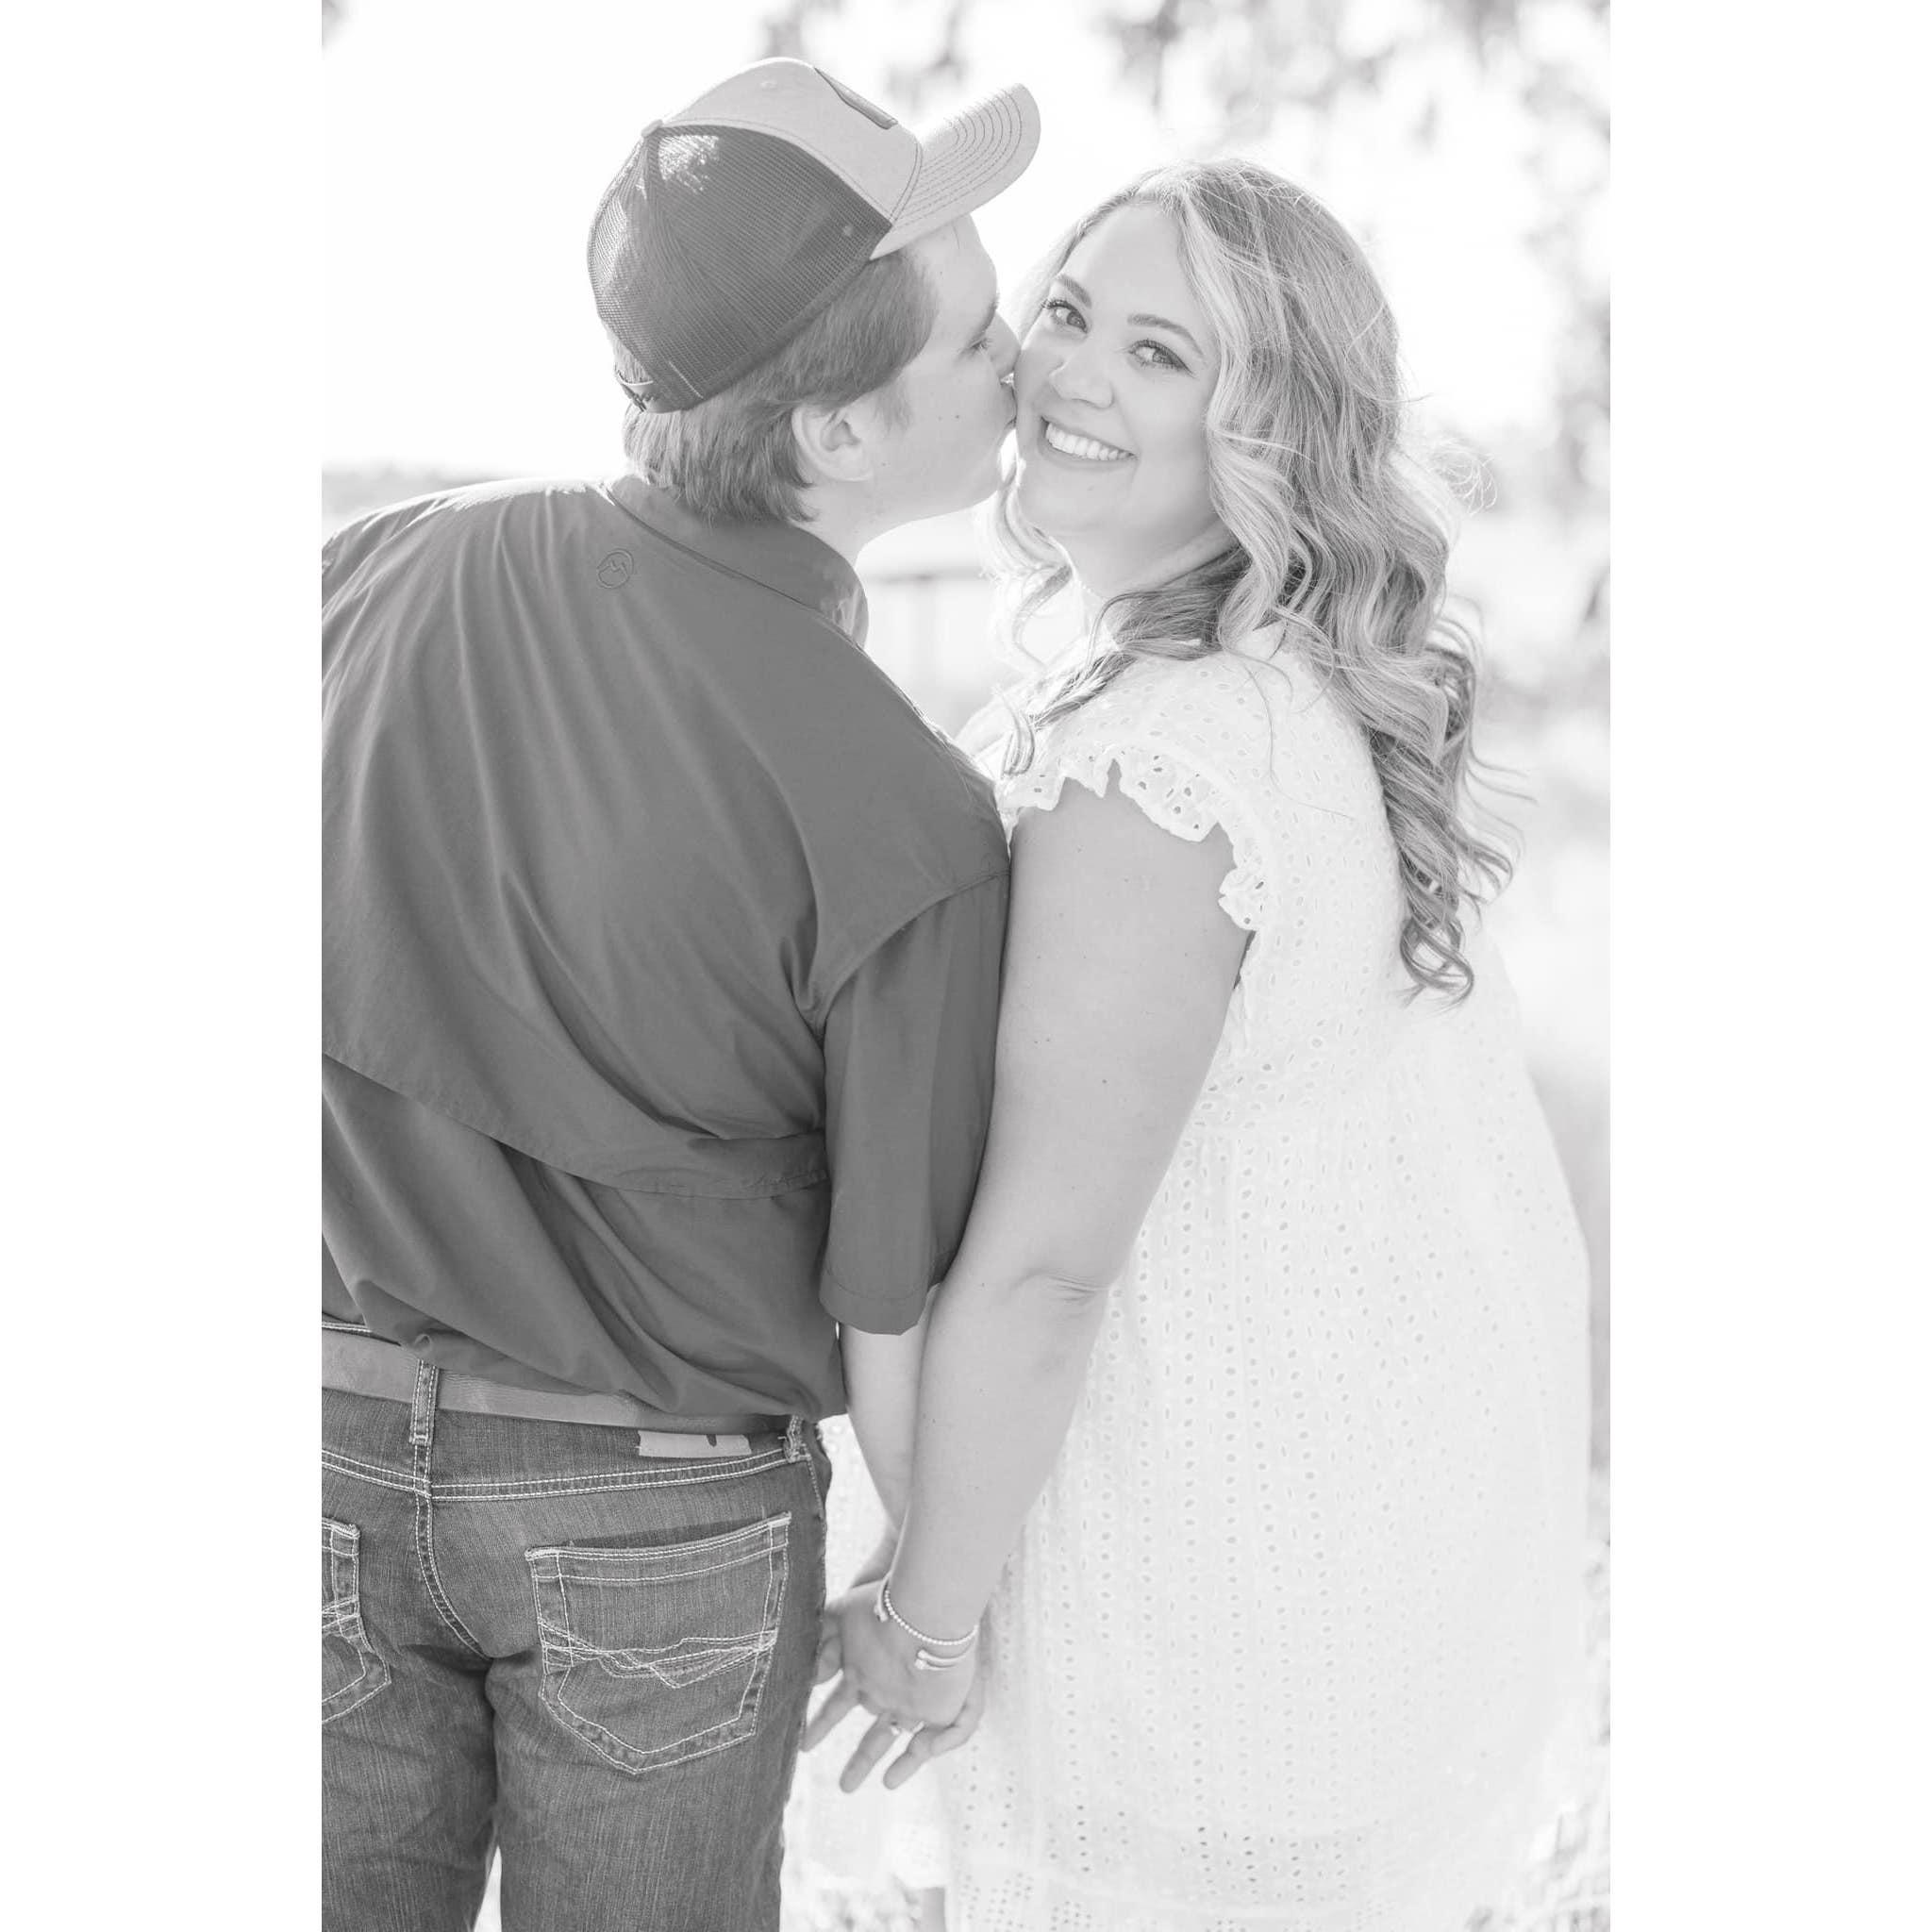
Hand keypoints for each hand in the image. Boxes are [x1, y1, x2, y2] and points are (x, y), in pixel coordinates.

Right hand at [801, 1584, 985, 1790]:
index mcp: (868, 1672)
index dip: (822, 1723)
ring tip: (862, 1792)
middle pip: (876, 1736)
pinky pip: (934, 1742)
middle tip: (843, 1787)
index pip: (842, 1705)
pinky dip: (915, 1761)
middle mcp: (892, 1691)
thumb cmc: (884, 1607)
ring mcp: (917, 1702)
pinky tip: (893, 1778)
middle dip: (859, 1761)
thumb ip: (821, 1641)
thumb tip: (811, 1677)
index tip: (805, 1742)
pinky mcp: (942, 1710)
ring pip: (901, 1744)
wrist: (925, 1607)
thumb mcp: (842, 1616)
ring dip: (884, 1767)